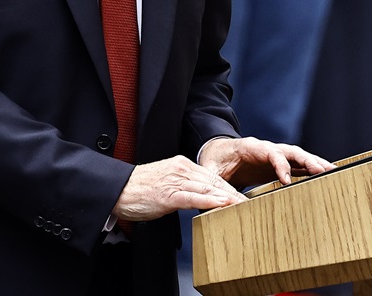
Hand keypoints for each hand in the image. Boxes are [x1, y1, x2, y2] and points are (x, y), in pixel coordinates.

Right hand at [112, 156, 245, 221]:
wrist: (118, 189)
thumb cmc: (139, 190)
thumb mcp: (165, 183)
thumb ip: (183, 186)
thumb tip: (200, 197)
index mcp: (180, 165)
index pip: (211, 176)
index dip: (229, 188)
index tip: (244, 198)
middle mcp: (180, 168)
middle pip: (214, 181)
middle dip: (235, 193)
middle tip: (254, 204)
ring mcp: (175, 180)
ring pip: (208, 188)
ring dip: (229, 198)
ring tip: (246, 207)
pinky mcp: (168, 193)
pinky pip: (193, 197)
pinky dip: (210, 201)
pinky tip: (222, 204)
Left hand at [198, 136, 334, 188]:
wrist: (217, 152)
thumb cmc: (215, 160)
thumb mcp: (211, 170)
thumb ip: (213, 182)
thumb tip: (216, 202)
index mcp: (250, 147)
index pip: (269, 152)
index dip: (279, 164)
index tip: (286, 180)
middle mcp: (266, 149)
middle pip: (289, 150)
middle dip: (306, 160)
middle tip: (322, 171)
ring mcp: (274, 155)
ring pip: (297, 156)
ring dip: (315, 163)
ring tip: (333, 172)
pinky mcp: (279, 164)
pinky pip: (298, 165)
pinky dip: (313, 169)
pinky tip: (327, 176)